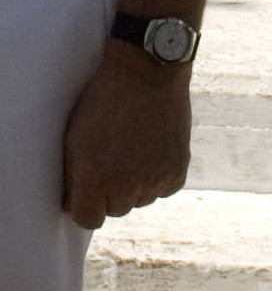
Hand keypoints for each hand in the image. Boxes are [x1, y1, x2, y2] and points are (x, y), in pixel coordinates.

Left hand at [62, 42, 191, 229]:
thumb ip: (72, 177)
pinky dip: (159, 175)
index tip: (87, 184)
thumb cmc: (104, 101)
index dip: (85, 202)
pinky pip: (164, 188)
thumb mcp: (75, 137)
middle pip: (115, 209)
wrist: (148, 72)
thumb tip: (72, 205)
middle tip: (112, 156)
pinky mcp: (178, 171)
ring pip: (141, 199)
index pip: (87, 219)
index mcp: (95, 181)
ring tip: (134, 147)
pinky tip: (153, 149)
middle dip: (111, 190)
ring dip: (136, 183)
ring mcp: (155, 180)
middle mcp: (126, 188)